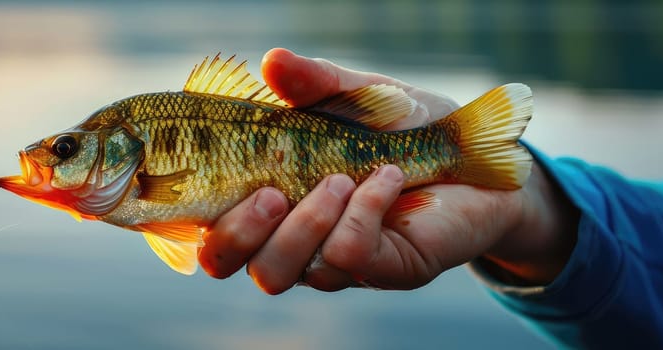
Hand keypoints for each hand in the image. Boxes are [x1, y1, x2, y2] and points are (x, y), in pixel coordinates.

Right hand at [198, 48, 577, 293]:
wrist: (480, 155)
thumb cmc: (404, 126)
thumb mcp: (354, 96)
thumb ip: (313, 83)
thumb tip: (270, 61)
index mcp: (267, 200)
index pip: (203, 225)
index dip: (181, 215)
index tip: (194, 171)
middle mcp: (289, 237)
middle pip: (226, 263)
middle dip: (237, 230)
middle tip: (271, 190)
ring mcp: (332, 261)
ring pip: (280, 272)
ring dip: (303, 224)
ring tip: (339, 179)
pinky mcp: (381, 271)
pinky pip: (348, 257)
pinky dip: (362, 213)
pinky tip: (388, 180)